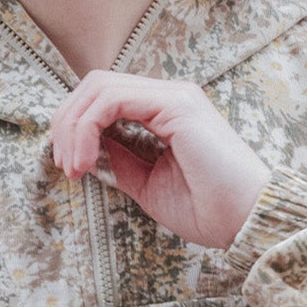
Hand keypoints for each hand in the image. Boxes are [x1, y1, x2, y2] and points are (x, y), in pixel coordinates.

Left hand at [49, 70, 271, 249]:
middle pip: (94, 85)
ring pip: (98, 88)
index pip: (102, 97)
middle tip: (63, 165)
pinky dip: (87, 128)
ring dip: (73, 128)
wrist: (243, 221)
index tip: (68, 167)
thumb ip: (118, 161)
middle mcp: (168, 96)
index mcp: (162, 111)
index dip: (73, 127)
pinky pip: (112, 100)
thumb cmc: (204, 208)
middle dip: (66, 123)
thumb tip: (84, 151)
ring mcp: (173, 96)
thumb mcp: (144, 183)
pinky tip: (86, 161)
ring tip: (72, 168)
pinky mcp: (176, 104)